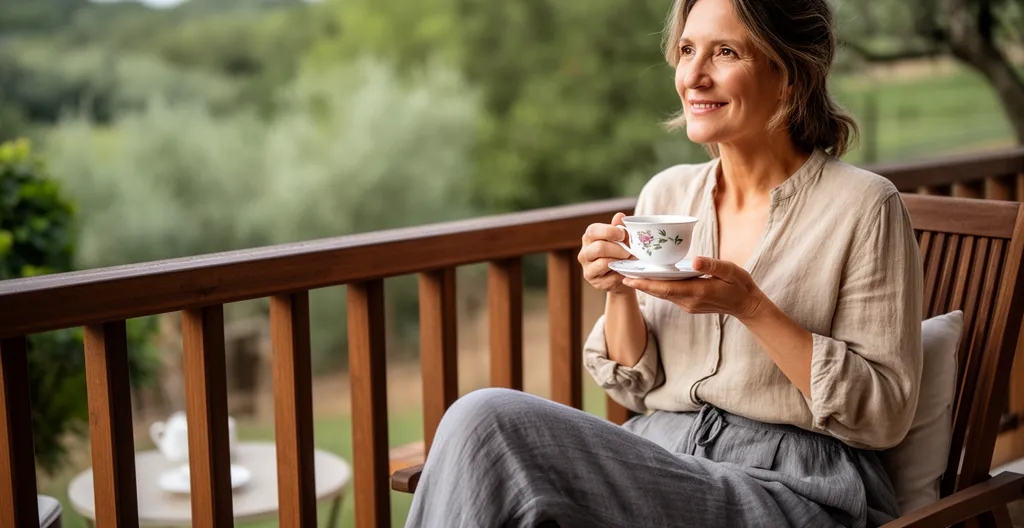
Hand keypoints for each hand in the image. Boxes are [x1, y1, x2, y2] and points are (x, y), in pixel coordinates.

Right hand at [578, 212, 633, 293]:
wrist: (621, 275)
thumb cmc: (620, 252)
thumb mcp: (621, 238)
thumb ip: (619, 227)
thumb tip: (619, 215)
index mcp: (589, 238)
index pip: (593, 231)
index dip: (610, 231)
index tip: (623, 234)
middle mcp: (584, 253)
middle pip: (599, 248)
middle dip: (619, 249)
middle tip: (630, 252)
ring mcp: (587, 268)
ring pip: (603, 263)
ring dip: (621, 261)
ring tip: (630, 261)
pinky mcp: (594, 281)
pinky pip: (609, 278)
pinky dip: (621, 273)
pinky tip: (625, 271)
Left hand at [621, 257, 765, 319]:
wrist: (746, 305)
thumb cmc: (739, 285)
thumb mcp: (730, 270)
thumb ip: (713, 265)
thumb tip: (696, 260)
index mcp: (696, 292)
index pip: (665, 288)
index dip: (645, 284)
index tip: (628, 278)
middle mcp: (688, 301)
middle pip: (658, 292)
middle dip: (640, 284)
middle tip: (621, 273)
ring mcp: (688, 304)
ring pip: (662, 294)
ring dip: (647, 286)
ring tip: (630, 274)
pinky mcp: (689, 303)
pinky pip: (669, 295)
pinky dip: (658, 287)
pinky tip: (650, 278)